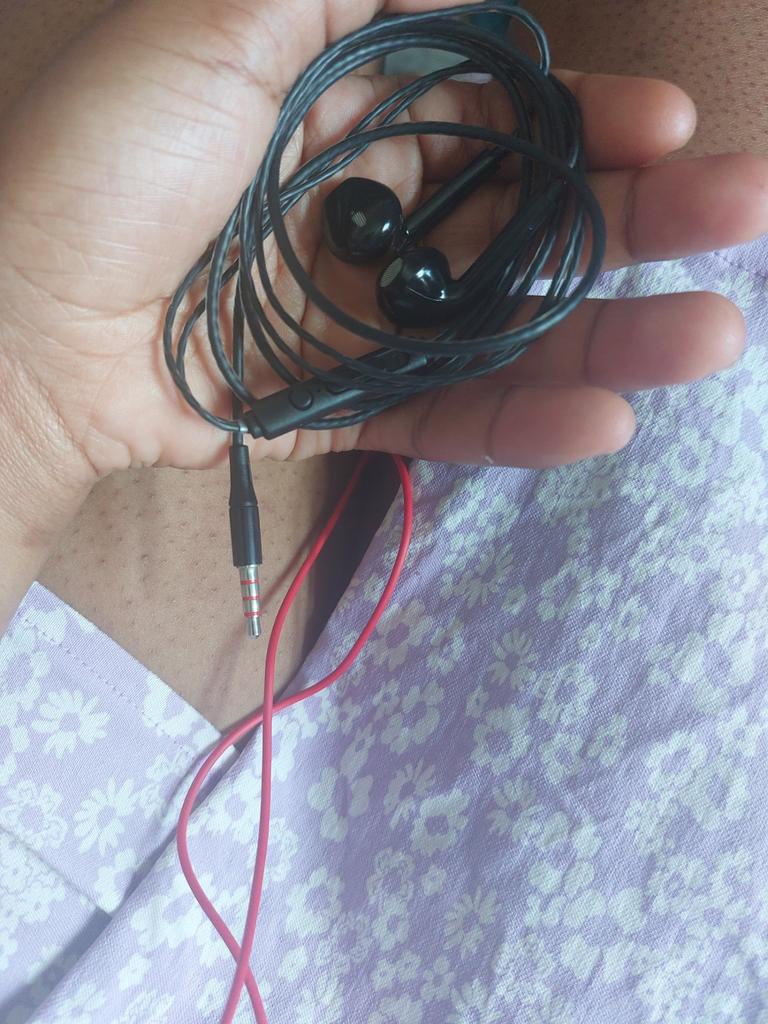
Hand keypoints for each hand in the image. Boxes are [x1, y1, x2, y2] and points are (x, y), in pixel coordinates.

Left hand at [0, 0, 765, 482]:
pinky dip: (522, 425)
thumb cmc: (105, 168)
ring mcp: (361, 322)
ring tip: (710, 337)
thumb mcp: (217, 29)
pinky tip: (605, 422)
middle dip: (638, 217)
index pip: (499, 116)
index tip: (664, 121)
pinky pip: (445, 418)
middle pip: (526, 222)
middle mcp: (370, 219)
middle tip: (739, 215)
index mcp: (350, 120)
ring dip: (614, 334)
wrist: (20, 329)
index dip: (585, 120)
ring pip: (507, 330)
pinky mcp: (342, 409)